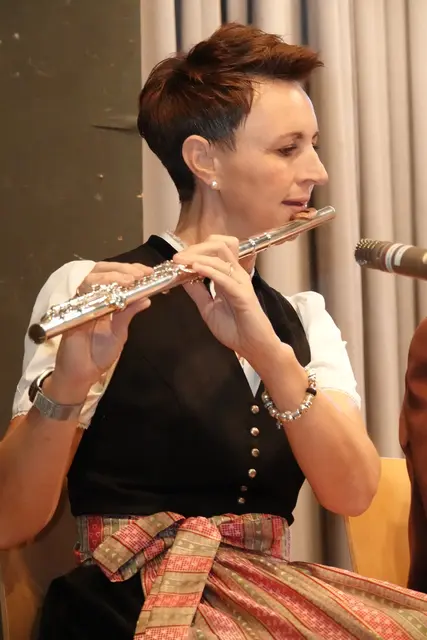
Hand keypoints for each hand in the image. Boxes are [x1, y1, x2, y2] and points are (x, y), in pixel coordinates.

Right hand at [53, 262, 152, 391]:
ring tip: (130, 280)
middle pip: (103, 271)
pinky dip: (96, 288)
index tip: (147, 272)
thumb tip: (146, 299)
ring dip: (112, 276)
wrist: (83, 373)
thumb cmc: (100, 354)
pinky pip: (81, 293)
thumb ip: (129, 313)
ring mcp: (80, 302)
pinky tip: (111, 290)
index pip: (116, 277)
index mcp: (104, 301)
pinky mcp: (70, 310)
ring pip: (92, 278)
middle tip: (140, 273)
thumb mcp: (119, 332)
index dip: (130, 271)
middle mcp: (92, 297)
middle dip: (123, 269)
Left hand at [173, 236, 279, 365]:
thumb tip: (182, 277)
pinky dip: (209, 271)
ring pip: (221, 256)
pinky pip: (225, 278)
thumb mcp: (208, 308)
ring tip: (181, 261)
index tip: (177, 259)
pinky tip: (195, 269)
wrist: (252, 347)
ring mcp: (240, 283)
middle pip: (218, 246)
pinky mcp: (243, 295)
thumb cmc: (234, 329)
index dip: (195, 250)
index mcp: (228, 276)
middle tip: (178, 258)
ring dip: (198, 256)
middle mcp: (235, 275)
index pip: (214, 251)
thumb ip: (197, 292)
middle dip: (195, 248)